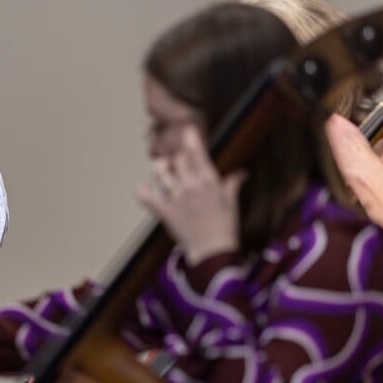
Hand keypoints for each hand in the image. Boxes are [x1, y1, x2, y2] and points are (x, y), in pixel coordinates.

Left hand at [136, 125, 243, 263]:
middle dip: (177, 158)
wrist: (214, 252)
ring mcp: (177, 199)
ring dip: (160, 170)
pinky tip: (143, 187)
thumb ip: (232, 184)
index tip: (187, 130)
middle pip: (178, 159)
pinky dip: (142, 191)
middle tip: (178, 164)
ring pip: (160, 173)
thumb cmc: (225, 227)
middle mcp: (192, 186)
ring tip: (164, 173)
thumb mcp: (231, 203)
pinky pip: (147, 197)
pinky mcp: (166, 212)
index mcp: (209, 181)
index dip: (191, 139)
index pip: (197, 153)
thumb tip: (241, 174)